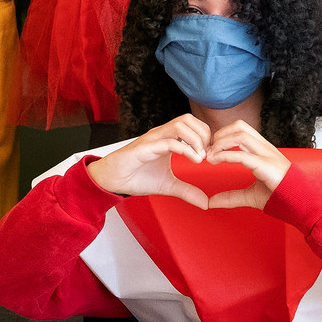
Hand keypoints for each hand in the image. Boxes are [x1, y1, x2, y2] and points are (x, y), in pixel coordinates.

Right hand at [84, 115, 210, 207]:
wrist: (111, 181)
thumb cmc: (135, 177)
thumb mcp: (167, 185)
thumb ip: (186, 191)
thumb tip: (205, 202)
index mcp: (167, 138)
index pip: (192, 125)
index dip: (206, 136)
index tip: (209, 155)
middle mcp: (161, 134)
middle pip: (188, 119)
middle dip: (203, 134)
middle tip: (207, 154)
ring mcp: (153, 139)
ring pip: (180, 124)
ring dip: (196, 139)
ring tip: (200, 157)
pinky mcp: (145, 147)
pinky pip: (169, 141)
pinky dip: (185, 149)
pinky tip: (193, 160)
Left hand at [206, 120, 290, 210]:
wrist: (299, 203)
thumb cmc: (278, 196)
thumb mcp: (250, 195)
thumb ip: (231, 197)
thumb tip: (211, 203)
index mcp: (262, 150)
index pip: (241, 129)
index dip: (223, 135)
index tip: (210, 150)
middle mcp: (264, 148)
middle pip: (239, 126)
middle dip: (220, 134)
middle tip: (209, 151)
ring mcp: (266, 154)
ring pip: (240, 134)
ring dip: (220, 142)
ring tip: (211, 156)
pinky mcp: (266, 165)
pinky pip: (242, 154)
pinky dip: (225, 155)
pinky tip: (215, 161)